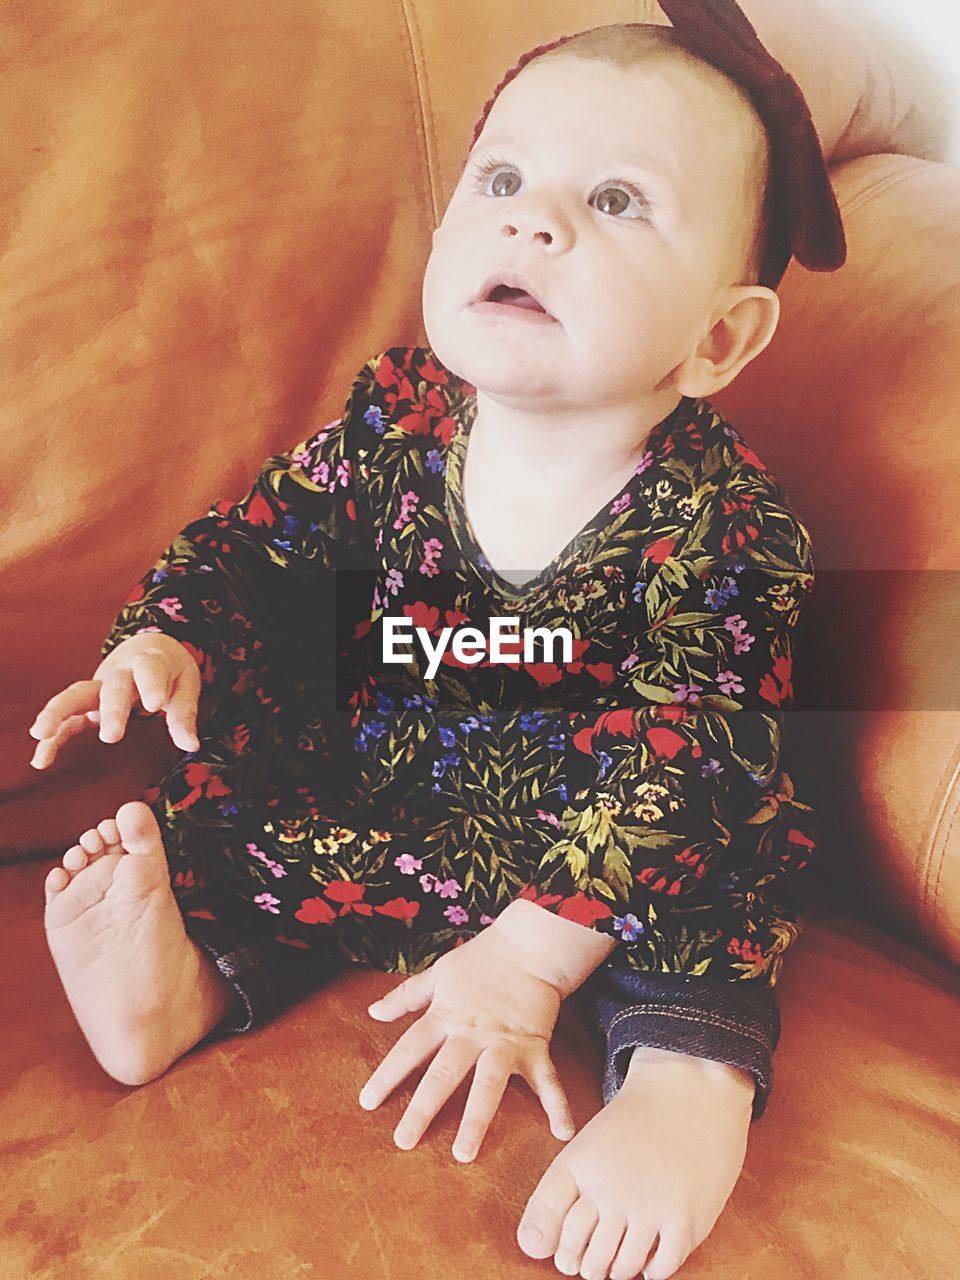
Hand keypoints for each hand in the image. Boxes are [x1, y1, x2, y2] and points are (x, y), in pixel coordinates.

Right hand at [28, 631, 201, 767]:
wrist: (148, 647)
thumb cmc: (169, 669)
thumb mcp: (186, 683)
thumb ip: (184, 713)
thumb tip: (190, 745)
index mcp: (149, 663)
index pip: (150, 671)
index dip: (152, 685)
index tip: (156, 703)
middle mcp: (119, 674)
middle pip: (113, 688)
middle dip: (111, 710)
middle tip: (111, 736)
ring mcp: (99, 688)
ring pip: (76, 696)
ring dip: (58, 713)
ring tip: (41, 734)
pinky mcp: (88, 704)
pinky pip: (68, 720)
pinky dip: (53, 738)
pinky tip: (40, 760)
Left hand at [358, 924, 576, 1162]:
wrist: (528, 947)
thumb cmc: (481, 959)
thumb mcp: (438, 973)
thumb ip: (406, 996)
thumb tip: (372, 1012)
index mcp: (445, 1016)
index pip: (410, 1049)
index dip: (388, 1075)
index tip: (368, 1103)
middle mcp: (472, 1034)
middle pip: (444, 1074)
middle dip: (424, 1108)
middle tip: (405, 1141)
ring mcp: (504, 1043)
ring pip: (488, 1085)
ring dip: (476, 1119)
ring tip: (464, 1154)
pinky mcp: (534, 1047)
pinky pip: (547, 1081)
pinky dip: (557, 1106)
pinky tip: (562, 1133)